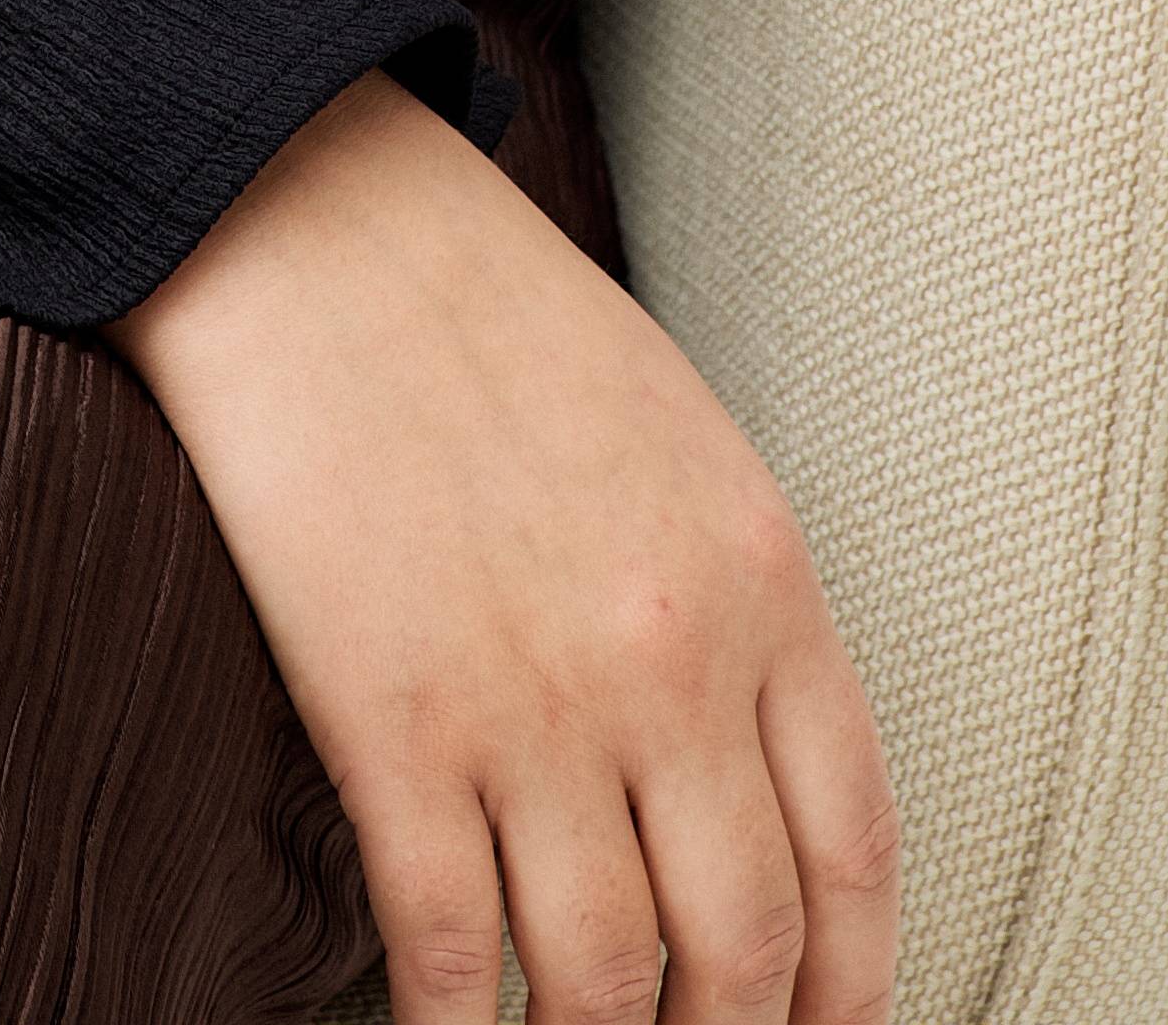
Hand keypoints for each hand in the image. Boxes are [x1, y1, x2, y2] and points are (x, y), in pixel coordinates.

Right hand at [109, 70, 898, 1024]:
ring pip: (600, 984)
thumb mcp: (679, 440)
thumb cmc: (490, 323)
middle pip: (742, 950)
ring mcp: (530, 702)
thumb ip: (738, 605)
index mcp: (762, 583)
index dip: (849, 991)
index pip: (854, 856)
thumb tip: (750, 785)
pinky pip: (441, 950)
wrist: (313, 219)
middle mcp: (671, 662)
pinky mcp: (389, 722)